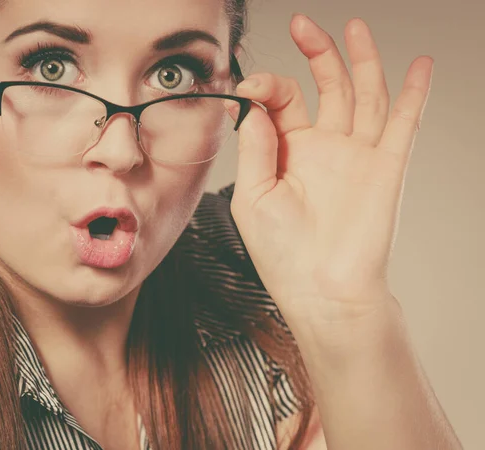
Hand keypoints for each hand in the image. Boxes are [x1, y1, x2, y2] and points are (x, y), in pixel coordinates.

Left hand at [230, 15, 432, 327]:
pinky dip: (414, 94)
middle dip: (315, 54)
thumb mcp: (253, 196)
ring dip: (360, 61)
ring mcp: (356, 156)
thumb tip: (250, 105)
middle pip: (323, 88)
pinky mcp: (386, 166)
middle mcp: (322, 150)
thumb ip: (256, 147)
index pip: (280, 103)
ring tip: (354, 29)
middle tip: (303, 24)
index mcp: (286, 154)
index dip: (265, 87)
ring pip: (363, 96)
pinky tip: (419, 66)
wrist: (323, 292)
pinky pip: (403, 122)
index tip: (250, 87)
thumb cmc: (283, 254)